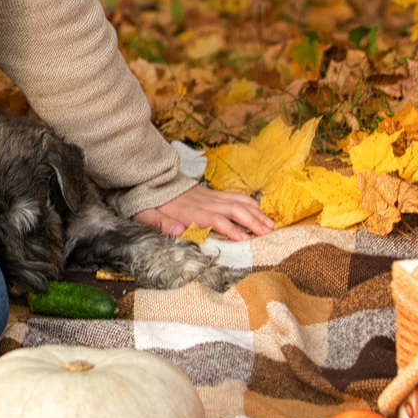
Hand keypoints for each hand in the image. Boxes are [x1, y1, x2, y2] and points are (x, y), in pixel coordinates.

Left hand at [137, 182, 273, 243]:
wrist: (149, 179)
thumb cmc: (149, 203)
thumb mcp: (148, 215)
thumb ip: (163, 224)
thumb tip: (179, 231)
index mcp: (190, 211)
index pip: (215, 220)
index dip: (230, 229)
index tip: (245, 239)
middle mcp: (204, 202)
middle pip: (233, 210)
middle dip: (252, 221)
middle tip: (267, 233)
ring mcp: (209, 196)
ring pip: (237, 202)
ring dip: (255, 213)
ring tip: (270, 225)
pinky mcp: (211, 193)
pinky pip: (234, 196)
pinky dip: (249, 202)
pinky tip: (259, 210)